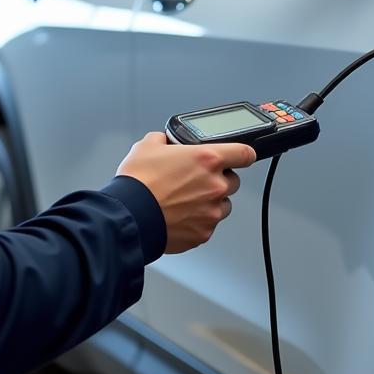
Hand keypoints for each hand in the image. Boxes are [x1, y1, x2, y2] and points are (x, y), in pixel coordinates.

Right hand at [117, 133, 256, 253]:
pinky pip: (208, 225)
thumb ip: (163, 140)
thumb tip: (164, 141)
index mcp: (208, 159)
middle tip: (196, 181)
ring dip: (211, 202)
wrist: (129, 216)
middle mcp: (215, 185)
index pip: (245, 153)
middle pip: (233, 181)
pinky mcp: (203, 233)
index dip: (243, 154)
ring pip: (223, 205)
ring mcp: (211, 211)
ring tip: (186, 201)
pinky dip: (198, 221)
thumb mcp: (147, 146)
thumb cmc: (138, 182)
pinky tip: (179, 216)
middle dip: (219, 180)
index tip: (242, 156)